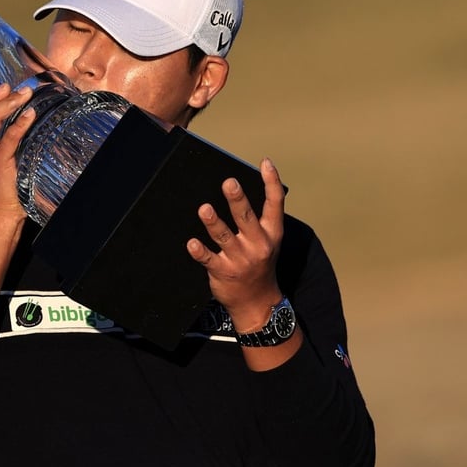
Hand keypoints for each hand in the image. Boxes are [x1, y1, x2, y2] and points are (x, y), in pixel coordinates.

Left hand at [187, 158, 287, 332]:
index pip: (275, 204)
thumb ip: (258, 219)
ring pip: (224, 237)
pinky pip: (209, 260)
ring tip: (204, 209)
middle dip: (238, 200)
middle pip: (247, 218)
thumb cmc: (259, 263)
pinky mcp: (223, 272)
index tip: (265, 163)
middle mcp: (258, 245)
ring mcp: (240, 260)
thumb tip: (238, 188)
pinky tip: (191, 243)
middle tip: (229, 183)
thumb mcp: (268, 241)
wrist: (257, 303)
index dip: (271, 182)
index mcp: (271, 233)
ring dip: (214, 223)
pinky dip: (200, 251)